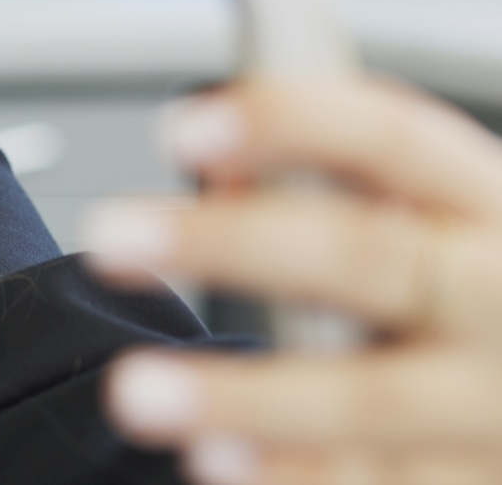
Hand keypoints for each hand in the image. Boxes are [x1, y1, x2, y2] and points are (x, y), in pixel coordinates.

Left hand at [82, 75, 501, 483]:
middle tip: (110, 237)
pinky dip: (295, 481)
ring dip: (246, 398)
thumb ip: (338, 183)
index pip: (391, 138)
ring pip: (370, 399)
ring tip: (137, 391)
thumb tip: (219, 173)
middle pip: (366, 257)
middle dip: (231, 245)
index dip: (290, 124)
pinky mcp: (479, 481)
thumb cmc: (480, 286)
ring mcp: (493, 406)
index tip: (182, 131)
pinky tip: (211, 465)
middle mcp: (499, 297)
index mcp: (487, 203)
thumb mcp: (441, 217)